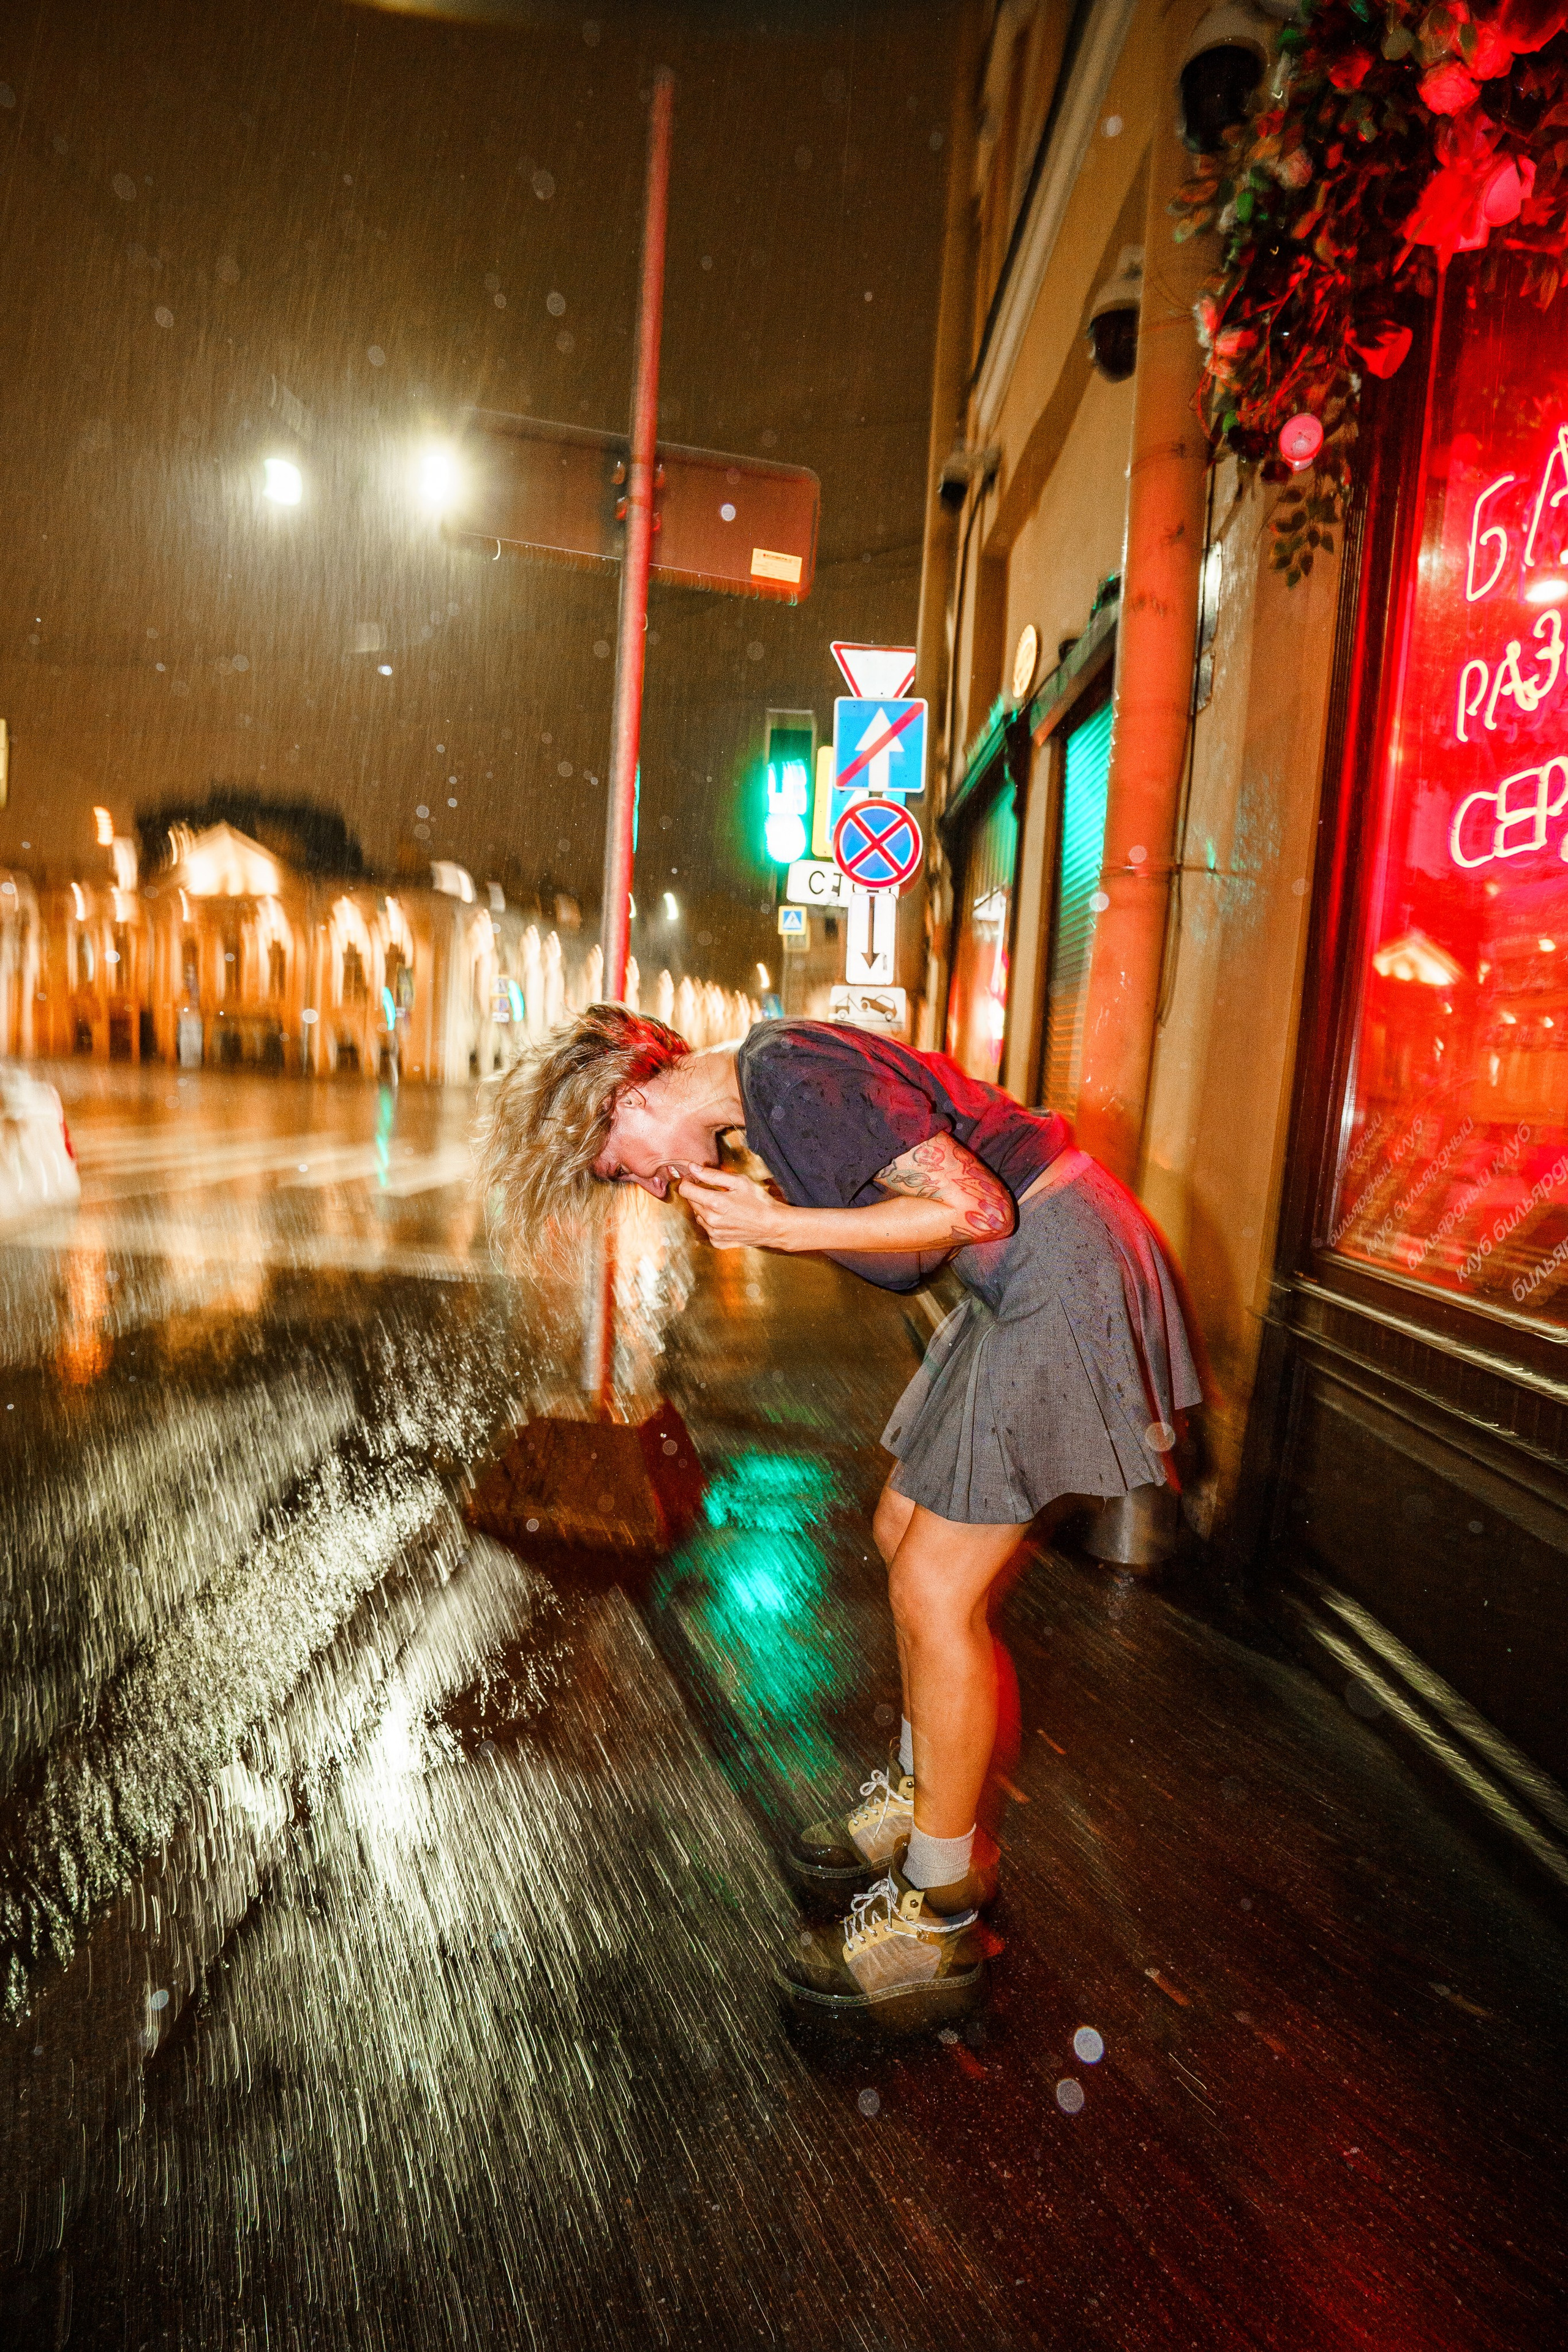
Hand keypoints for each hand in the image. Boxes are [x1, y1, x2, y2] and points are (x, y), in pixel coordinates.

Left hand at [677, 1165, 791, 1250]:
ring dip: (705, 1209)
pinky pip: (707, 1229)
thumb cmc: (759, 1202)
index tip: (695, 1178)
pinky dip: (712, 1222)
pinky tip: (726, 1218)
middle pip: (691, 1202)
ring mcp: (713, 1233)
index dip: (688, 1181)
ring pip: (698, 1216)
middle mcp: (710, 1220)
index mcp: (714, 1203)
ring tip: (723, 1205)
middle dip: (698, 1194)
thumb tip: (692, 1168)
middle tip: (715, 1190)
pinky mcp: (718, 1242)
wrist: (773, 1226)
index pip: (685, 1190)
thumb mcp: (738, 1181)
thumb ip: (712, 1174)